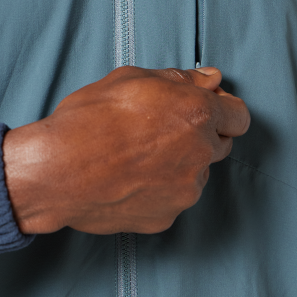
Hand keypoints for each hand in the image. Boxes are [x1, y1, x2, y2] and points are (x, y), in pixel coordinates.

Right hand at [3, 66, 249, 235]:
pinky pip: (172, 198)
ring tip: (135, 155)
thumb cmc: (89, 119)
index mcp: (198, 114)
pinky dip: (158, 189)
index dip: (223, 110)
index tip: (205, 108)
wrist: (57, 171)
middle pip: (220, 145)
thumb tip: (211, 80)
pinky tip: (128, 178)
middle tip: (161, 128)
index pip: (239, 116)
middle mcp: (200, 154)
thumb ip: (181, 79)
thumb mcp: (133, 79)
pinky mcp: (167, 217)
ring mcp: (186, 190)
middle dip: (200, 135)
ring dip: (178, 163)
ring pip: (195, 173)